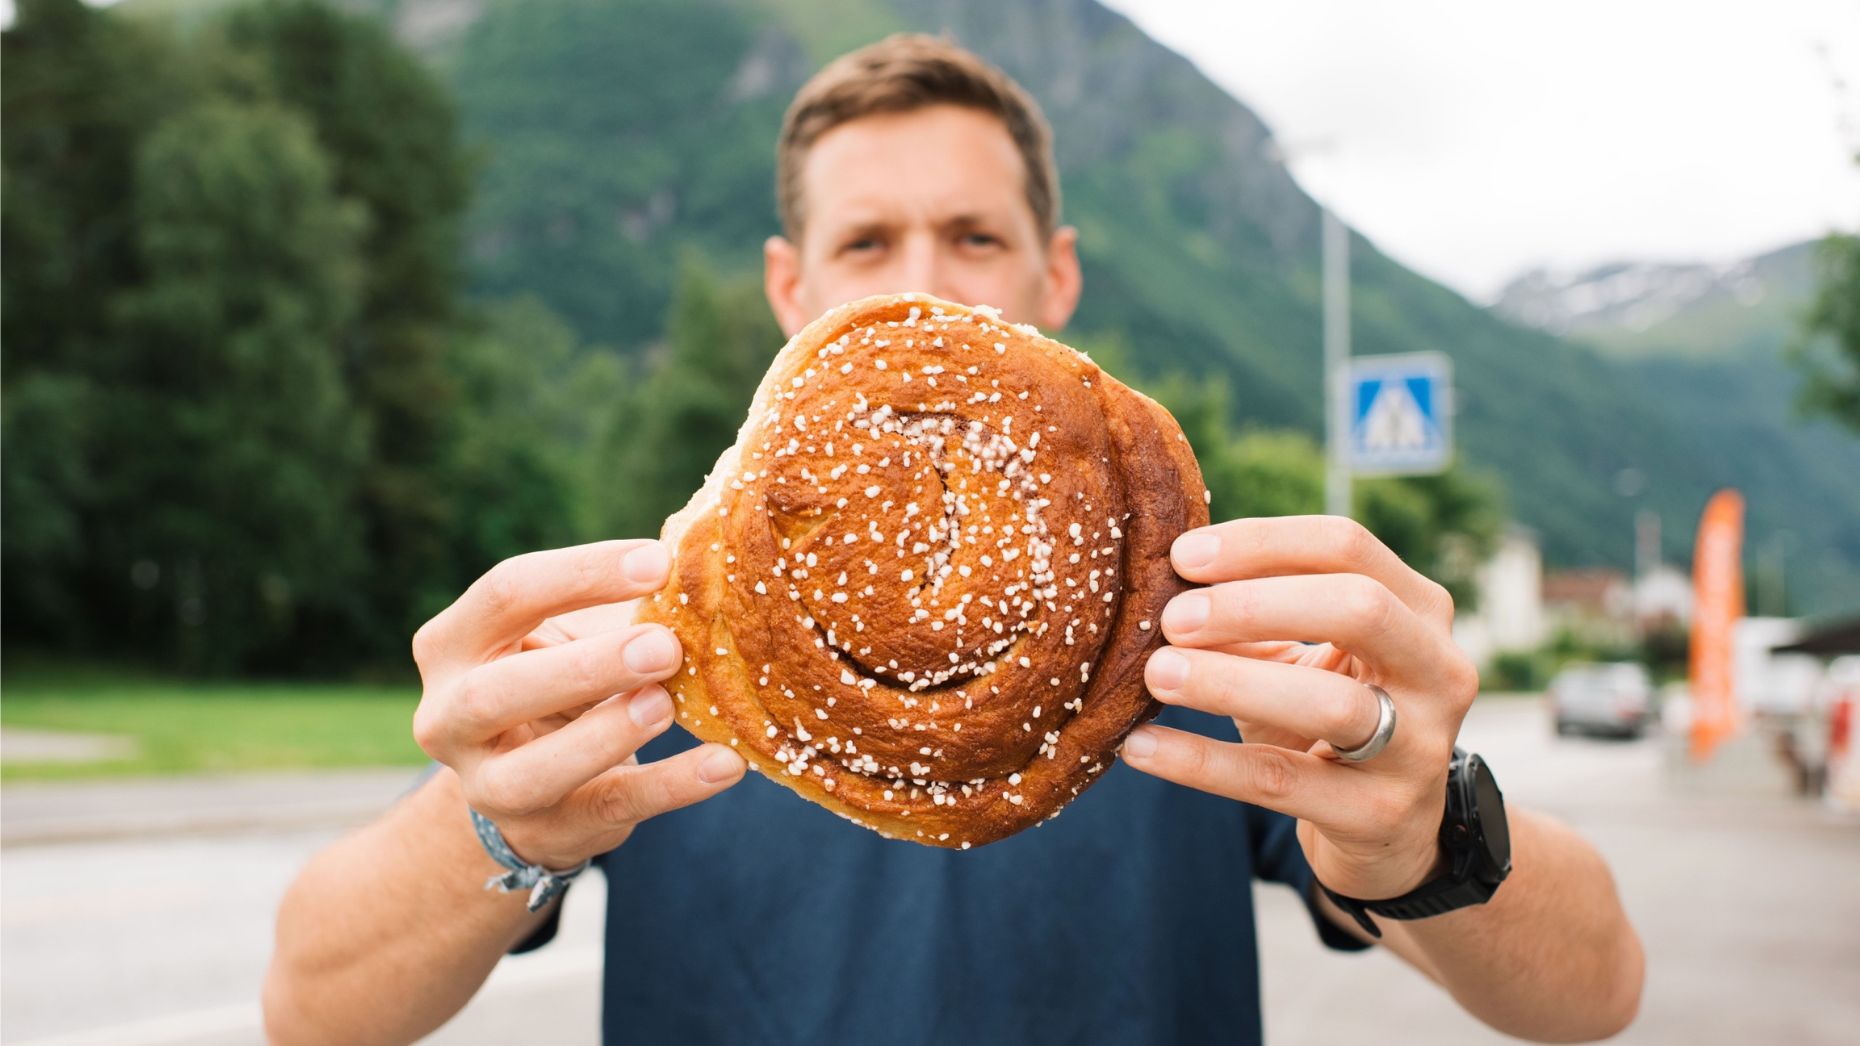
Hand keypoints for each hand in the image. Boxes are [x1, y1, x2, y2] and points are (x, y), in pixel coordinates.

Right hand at [411, 539, 746, 869]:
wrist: (529, 783)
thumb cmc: (558, 677)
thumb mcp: (565, 634)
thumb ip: (613, 603)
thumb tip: (701, 558)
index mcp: (452, 643)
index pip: (506, 594)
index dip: (582, 574)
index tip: (662, 563)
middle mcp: (448, 717)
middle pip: (497, 691)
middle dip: (586, 667)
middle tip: (665, 645)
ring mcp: (485, 786)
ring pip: (532, 771)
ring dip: (606, 735)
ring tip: (668, 704)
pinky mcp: (542, 832)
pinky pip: (608, 808)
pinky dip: (672, 786)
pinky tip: (725, 763)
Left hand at [1121, 516, 1478, 899]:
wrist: (1386, 828)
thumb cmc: (1329, 712)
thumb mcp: (1301, 655)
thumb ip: (1251, 615)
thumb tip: (1164, 583)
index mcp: (1419, 608)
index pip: (1345, 546)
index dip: (1261, 543)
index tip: (1182, 556)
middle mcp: (1439, 670)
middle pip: (1359, 608)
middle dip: (1252, 605)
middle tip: (1172, 618)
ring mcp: (1420, 747)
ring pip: (1329, 704)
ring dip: (1229, 682)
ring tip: (1156, 674)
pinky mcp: (1380, 814)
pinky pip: (1280, 782)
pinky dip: (1203, 762)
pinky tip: (1142, 746)